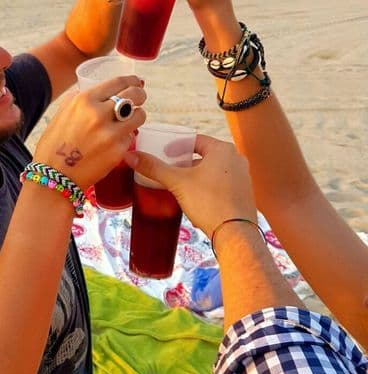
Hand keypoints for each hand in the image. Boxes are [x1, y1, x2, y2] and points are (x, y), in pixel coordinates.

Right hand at [34, 75, 145, 188]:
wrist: (55, 176)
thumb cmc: (55, 145)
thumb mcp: (63, 113)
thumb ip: (81, 99)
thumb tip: (101, 92)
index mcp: (85, 101)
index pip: (118, 82)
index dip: (131, 80)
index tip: (136, 82)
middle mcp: (99, 114)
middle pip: (134, 95)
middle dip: (140, 95)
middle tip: (139, 100)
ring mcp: (111, 133)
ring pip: (139, 116)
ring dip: (137, 116)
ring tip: (129, 121)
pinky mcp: (118, 151)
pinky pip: (130, 137)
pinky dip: (125, 138)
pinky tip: (114, 142)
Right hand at [125, 134, 256, 236]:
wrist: (234, 233)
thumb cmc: (208, 202)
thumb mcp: (177, 182)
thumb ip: (154, 168)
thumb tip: (131, 156)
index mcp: (223, 150)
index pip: (195, 140)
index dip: (177, 145)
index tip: (165, 154)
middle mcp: (236, 159)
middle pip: (204, 155)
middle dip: (185, 162)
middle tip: (169, 170)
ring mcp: (243, 177)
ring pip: (213, 170)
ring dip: (196, 175)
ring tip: (180, 185)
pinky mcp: (244, 193)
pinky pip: (221, 183)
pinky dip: (207, 186)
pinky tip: (196, 199)